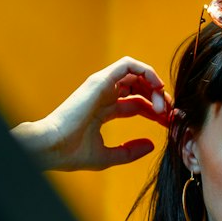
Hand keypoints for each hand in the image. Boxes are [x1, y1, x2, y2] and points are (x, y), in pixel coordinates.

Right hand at [12, 56, 171, 171]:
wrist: (52, 147)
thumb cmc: (72, 153)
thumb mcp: (108, 156)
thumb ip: (129, 151)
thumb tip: (151, 145)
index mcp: (104, 109)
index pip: (137, 103)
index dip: (155, 111)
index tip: (167, 122)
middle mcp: (103, 94)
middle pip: (140, 87)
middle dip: (158, 98)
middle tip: (169, 113)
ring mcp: (101, 86)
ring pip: (136, 73)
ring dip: (154, 86)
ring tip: (163, 104)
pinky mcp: (100, 80)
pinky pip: (128, 64)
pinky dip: (146, 71)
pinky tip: (157, 87)